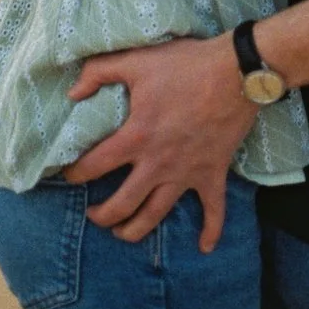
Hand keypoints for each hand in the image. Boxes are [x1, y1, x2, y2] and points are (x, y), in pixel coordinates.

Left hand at [61, 35, 257, 252]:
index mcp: (136, 137)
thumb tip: (72, 93)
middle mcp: (157, 163)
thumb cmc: (187, 64)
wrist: (239, 70)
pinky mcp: (213, 173)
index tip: (69, 175)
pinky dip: (211, 231)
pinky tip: (204, 247)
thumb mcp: (136, 60)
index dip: (74, 174)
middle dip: (102, 216)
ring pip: (155, 214)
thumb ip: (98, 72)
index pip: (93, 166)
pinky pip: (214, 209)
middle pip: (121, 205)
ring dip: (135, 230)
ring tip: (122, 233)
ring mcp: (186, 172)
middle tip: (94, 214)